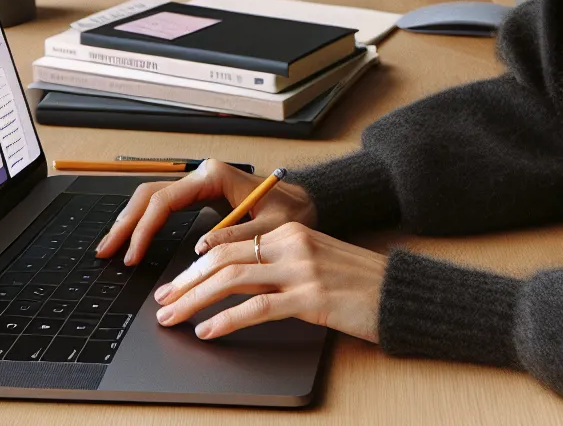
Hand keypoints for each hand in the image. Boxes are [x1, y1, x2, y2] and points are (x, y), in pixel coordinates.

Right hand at [95, 159, 316, 266]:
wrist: (307, 204)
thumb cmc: (294, 212)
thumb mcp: (274, 227)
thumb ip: (239, 236)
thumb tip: (201, 249)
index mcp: (213, 176)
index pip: (165, 201)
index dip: (144, 230)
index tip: (133, 257)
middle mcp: (201, 176)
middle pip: (149, 196)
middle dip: (125, 224)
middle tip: (104, 252)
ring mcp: (199, 186)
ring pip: (152, 198)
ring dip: (129, 222)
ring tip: (110, 248)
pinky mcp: (201, 197)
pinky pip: (164, 207)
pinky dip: (144, 223)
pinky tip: (133, 240)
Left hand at [151, 222, 387, 341]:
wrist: (399, 294)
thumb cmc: (358, 283)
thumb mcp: (315, 262)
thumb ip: (278, 265)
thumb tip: (233, 284)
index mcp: (290, 232)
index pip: (229, 244)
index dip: (194, 266)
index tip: (174, 284)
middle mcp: (293, 244)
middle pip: (223, 259)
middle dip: (186, 283)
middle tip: (163, 302)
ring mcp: (302, 270)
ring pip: (233, 280)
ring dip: (195, 300)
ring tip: (173, 317)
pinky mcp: (312, 298)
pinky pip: (258, 309)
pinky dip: (227, 320)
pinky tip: (208, 330)